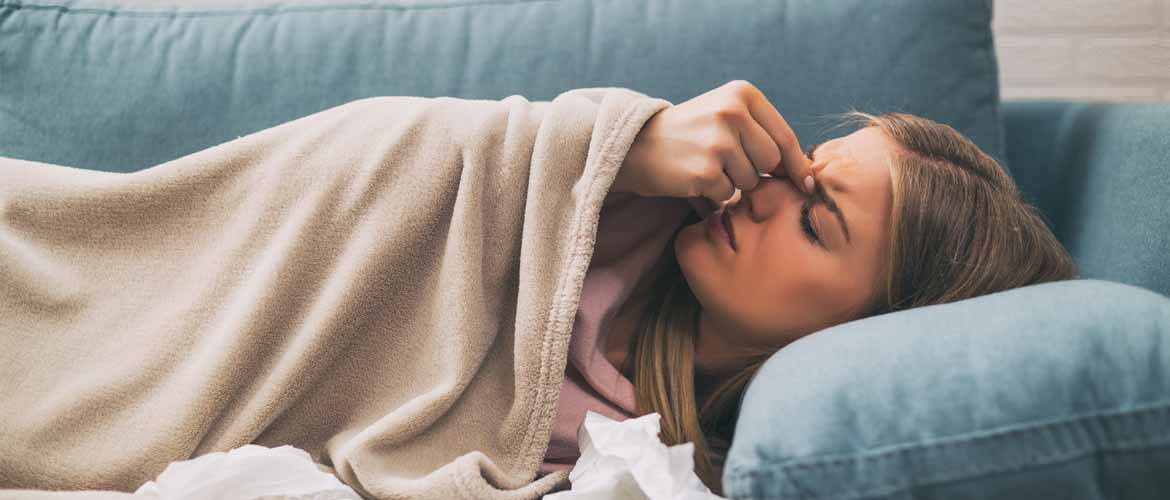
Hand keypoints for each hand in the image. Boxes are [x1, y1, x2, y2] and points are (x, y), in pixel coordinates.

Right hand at [613, 80, 814, 210]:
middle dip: (755, 170)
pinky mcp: (704, 170)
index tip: (806, 184)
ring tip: (706, 165)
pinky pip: (727, 194)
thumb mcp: (726, 115)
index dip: (797, 165)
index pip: (784, 136)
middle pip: (771, 161)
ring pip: (750, 180)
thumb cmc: (689, 134)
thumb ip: (762, 134)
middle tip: (724, 162)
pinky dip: (713, 193)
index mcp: (742, 94)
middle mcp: (732, 113)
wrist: (636, 144)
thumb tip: (809, 174)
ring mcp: (718, 142)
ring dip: (732, 182)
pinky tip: (693, 176)